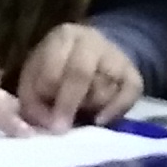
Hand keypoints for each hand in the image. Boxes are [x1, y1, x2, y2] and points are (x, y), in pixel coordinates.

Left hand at [16, 22, 145, 127]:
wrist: (95, 57)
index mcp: (63, 37)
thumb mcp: (35, 76)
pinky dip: (114, 111)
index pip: (52, 69)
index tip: (45, 119)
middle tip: (61, 128)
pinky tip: (100, 120)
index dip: (46, 97)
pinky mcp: (134, 73)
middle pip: (80, 74)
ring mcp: (116, 55)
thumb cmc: (57, 69)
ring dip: (88, 107)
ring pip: (103, 89)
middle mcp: (91, 40)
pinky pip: (128, 95)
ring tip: (80, 109)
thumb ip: (32, 99)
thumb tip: (44, 123)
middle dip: (68, 104)